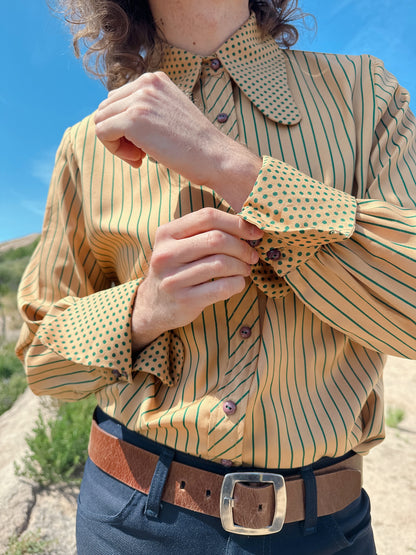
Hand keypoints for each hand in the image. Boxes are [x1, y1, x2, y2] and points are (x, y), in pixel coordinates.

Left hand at [94, 72, 261, 209]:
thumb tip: (110, 120)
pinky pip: (101, 132)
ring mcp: (139, 99)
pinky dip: (114, 151)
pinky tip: (138, 159)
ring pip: (100, 120)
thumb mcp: (168, 115)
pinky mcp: (133, 120)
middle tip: (140, 154)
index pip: (116, 100)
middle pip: (105, 109)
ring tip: (139, 157)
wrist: (215, 157)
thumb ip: (145, 110)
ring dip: (116, 144)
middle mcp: (145, 83)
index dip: (124, 127)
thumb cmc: (195, 145)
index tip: (144, 144)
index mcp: (154, 79)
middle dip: (117, 135)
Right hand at [131, 208, 262, 351]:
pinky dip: (237, 283)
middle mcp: (166, 254)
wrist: (153, 306)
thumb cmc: (176, 269)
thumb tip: (247, 225)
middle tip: (252, 255)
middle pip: (216, 239)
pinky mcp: (185, 300)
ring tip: (245, 269)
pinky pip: (222, 287)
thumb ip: (204, 232)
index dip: (236, 222)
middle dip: (242, 246)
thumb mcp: (179, 245)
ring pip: (221, 263)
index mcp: (166, 233)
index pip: (207, 217)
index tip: (254, 232)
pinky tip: (238, 283)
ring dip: (241, 266)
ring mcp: (173, 279)